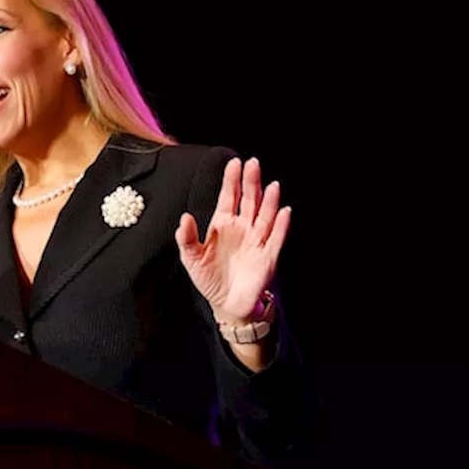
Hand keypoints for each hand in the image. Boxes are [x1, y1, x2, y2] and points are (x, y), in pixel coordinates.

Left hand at [175, 156, 289, 324]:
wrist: (226, 304)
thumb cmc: (209, 279)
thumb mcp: (191, 258)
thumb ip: (187, 238)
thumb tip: (184, 218)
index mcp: (223, 225)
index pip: (229, 197)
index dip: (231, 180)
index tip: (234, 163)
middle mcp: (242, 228)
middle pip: (249, 200)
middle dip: (251, 182)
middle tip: (253, 164)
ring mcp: (256, 241)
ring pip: (265, 216)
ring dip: (269, 201)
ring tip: (272, 185)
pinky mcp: (267, 257)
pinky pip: (276, 238)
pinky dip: (280, 226)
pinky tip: (283, 212)